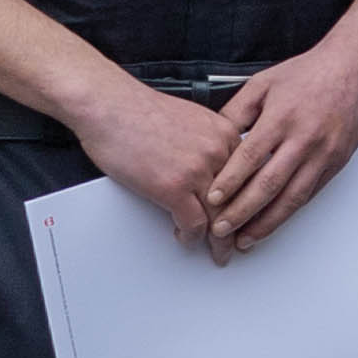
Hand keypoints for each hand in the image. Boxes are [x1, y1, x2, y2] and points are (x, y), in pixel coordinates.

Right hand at [69, 78, 254, 254]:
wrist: (108, 105)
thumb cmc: (138, 111)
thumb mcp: (190, 120)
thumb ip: (208, 143)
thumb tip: (212, 168)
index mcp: (224, 134)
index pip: (248, 176)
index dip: (248, 201)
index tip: (249, 214)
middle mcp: (217, 151)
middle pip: (238, 199)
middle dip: (239, 225)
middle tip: (239, 241)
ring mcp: (197, 170)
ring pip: (219, 216)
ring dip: (219, 240)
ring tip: (219, 252)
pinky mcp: (173, 187)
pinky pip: (193, 224)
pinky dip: (190, 237)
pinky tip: (184, 238)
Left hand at [200, 38, 357, 246]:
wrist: (353, 67)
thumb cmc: (308, 73)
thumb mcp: (262, 83)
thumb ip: (236, 112)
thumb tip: (215, 141)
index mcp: (281, 117)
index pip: (250, 157)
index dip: (230, 182)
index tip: (213, 201)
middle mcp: (304, 138)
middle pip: (269, 184)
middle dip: (243, 211)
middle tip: (222, 229)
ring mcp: (323, 153)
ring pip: (292, 196)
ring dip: (268, 222)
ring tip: (247, 238)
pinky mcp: (336, 162)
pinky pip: (310, 192)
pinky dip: (290, 211)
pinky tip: (274, 221)